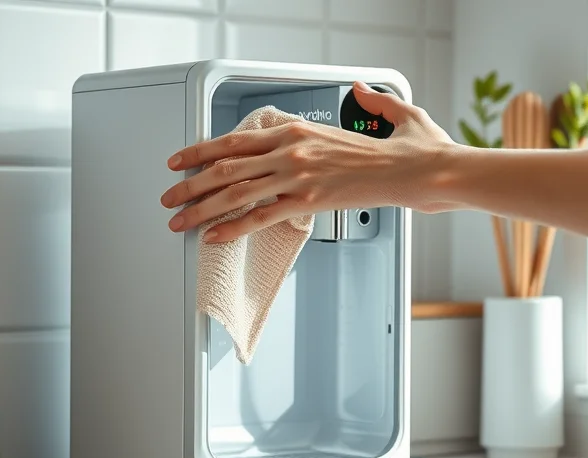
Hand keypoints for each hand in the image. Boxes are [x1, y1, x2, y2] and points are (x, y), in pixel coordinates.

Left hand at [160, 81, 455, 241]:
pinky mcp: (308, 202)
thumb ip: (367, 101)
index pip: (235, 140)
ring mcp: (297, 176)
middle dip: (189, 183)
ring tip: (179, 220)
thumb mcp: (385, 113)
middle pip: (224, 166)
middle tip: (169, 196)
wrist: (418, 169)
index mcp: (298, 129)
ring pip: (235, 191)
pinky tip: (214, 236)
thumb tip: (360, 91)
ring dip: (201, 208)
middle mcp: (290, 150)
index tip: (180, 160)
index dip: (200, 150)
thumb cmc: (404, 149)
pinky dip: (233, 227)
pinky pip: (261, 215)